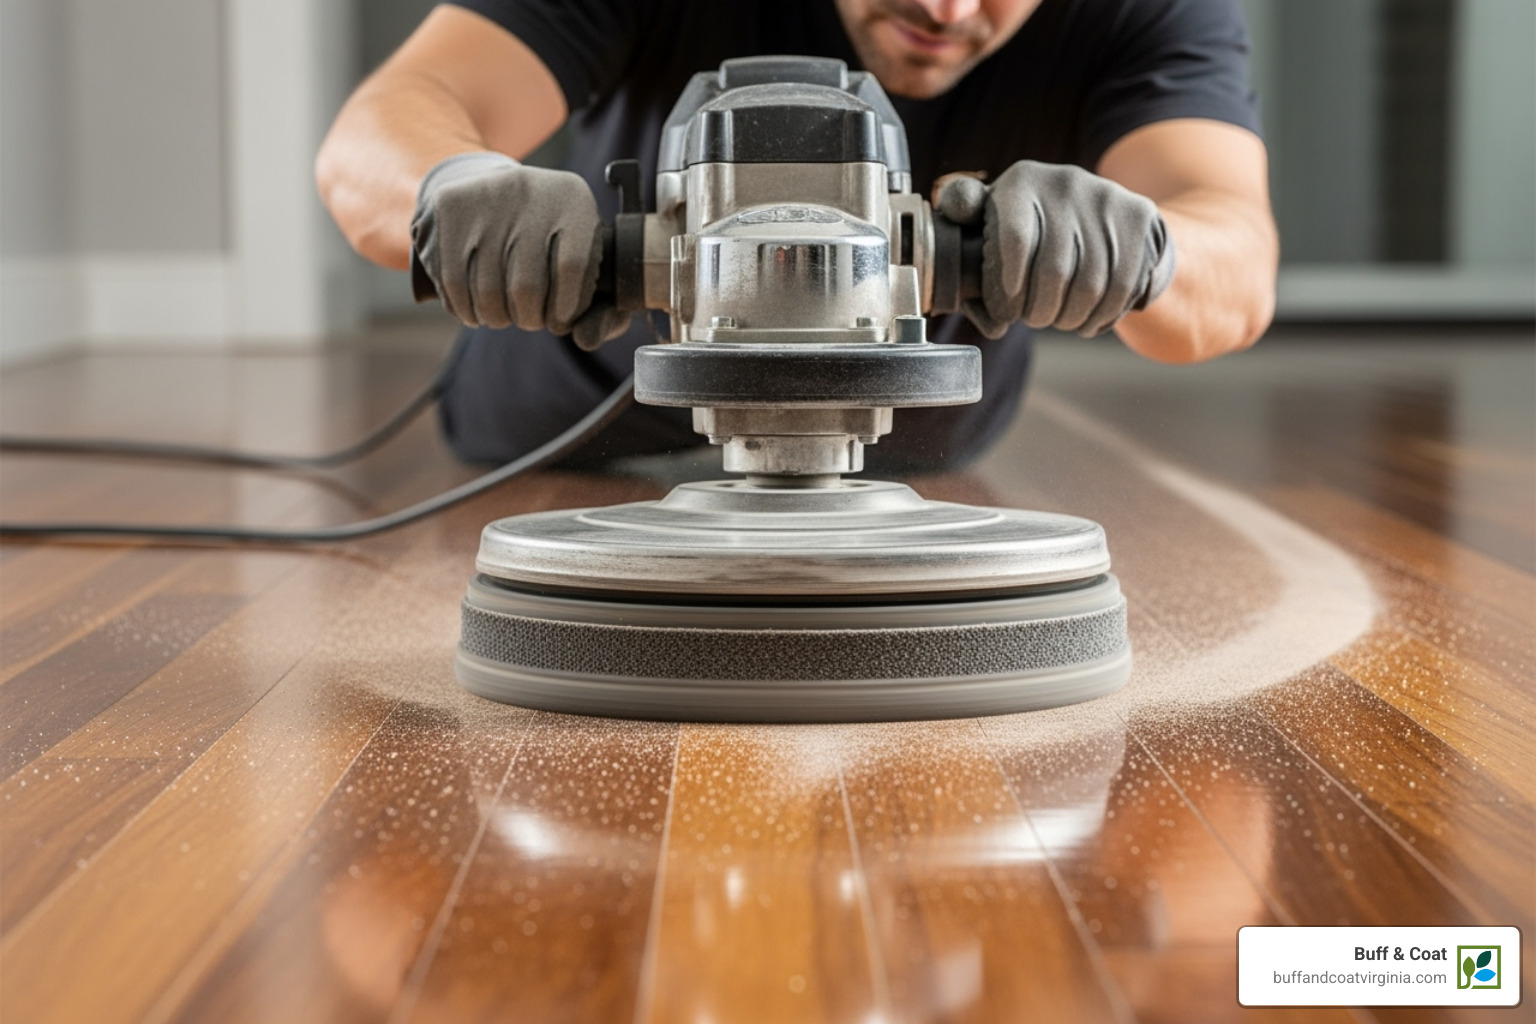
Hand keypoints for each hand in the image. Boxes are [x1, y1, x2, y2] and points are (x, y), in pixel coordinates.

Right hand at [410, 152, 629, 347]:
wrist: (490, 191)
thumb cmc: (548, 242)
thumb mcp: (583, 261)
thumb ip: (602, 309)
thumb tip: (587, 341)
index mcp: (573, 199)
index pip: (573, 266)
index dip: (566, 307)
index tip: (560, 320)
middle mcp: (530, 190)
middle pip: (526, 286)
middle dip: (529, 318)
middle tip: (530, 318)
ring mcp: (486, 196)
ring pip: (488, 291)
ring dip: (497, 317)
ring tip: (504, 314)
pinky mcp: (449, 208)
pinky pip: (455, 284)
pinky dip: (467, 310)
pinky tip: (477, 311)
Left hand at [936, 161, 1175, 338]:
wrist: (1099, 208)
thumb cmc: (1028, 227)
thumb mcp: (990, 224)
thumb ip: (966, 258)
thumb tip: (974, 281)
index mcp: (1021, 182)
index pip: (1015, 239)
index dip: (1010, 284)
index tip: (1008, 308)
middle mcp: (1065, 181)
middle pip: (1054, 270)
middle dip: (1040, 310)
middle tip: (1034, 320)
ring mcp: (1106, 196)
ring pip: (1090, 283)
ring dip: (1072, 317)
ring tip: (1061, 322)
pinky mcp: (1138, 215)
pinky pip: (1122, 285)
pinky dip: (1102, 315)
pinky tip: (1088, 322)